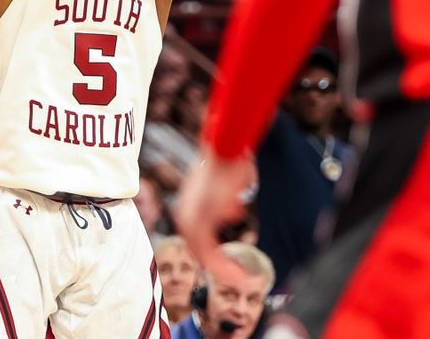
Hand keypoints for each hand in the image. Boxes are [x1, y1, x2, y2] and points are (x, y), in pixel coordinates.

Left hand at [175, 148, 253, 267]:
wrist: (227, 149)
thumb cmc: (228, 165)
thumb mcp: (225, 190)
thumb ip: (225, 205)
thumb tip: (232, 212)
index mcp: (189, 210)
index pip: (199, 242)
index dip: (216, 258)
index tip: (234, 269)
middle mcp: (184, 217)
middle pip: (201, 253)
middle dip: (223, 269)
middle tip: (243, 280)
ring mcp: (191, 220)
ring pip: (205, 257)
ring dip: (226, 271)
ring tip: (244, 279)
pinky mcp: (200, 221)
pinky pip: (210, 253)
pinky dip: (226, 267)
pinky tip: (240, 274)